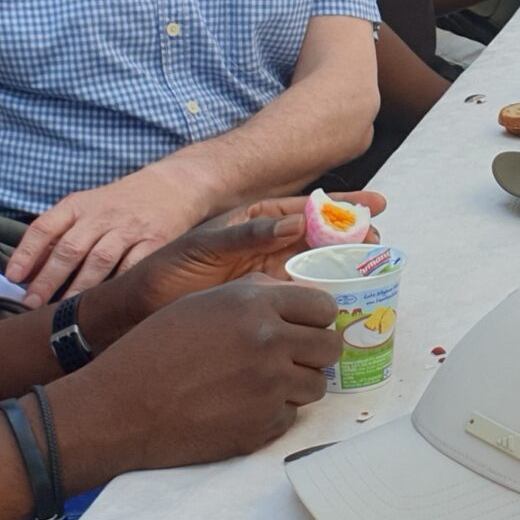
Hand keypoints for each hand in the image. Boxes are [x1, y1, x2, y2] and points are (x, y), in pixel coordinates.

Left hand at [6, 164, 210, 306]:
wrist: (173, 185)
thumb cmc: (121, 202)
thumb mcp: (86, 207)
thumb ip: (59, 234)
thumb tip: (28, 268)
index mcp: (79, 205)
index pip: (45, 226)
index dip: (27, 252)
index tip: (13, 276)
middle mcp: (102, 215)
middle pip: (70, 248)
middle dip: (48, 278)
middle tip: (31, 302)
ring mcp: (129, 229)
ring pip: (100, 260)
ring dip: (79, 287)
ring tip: (63, 309)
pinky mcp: (155, 242)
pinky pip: (134, 266)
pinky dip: (119, 285)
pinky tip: (107, 301)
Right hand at [59, 278, 342, 473]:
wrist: (121, 407)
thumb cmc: (155, 350)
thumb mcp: (202, 303)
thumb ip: (253, 295)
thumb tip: (294, 296)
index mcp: (255, 304)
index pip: (323, 307)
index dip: (316, 319)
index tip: (307, 328)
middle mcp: (269, 341)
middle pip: (329, 347)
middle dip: (314, 353)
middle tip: (292, 359)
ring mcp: (269, 387)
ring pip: (316, 385)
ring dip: (296, 385)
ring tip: (258, 385)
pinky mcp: (263, 426)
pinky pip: (290, 416)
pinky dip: (272, 414)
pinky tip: (238, 409)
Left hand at [92, 190, 388, 340]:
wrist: (137, 313)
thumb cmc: (163, 272)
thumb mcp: (202, 246)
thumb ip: (246, 235)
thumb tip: (293, 223)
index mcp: (253, 224)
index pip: (307, 210)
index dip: (342, 208)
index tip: (376, 205)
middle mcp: (264, 247)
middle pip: (319, 237)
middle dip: (352, 236)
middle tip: (382, 241)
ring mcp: (265, 275)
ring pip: (314, 266)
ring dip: (343, 265)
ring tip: (373, 266)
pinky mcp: (262, 303)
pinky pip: (299, 294)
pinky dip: (321, 294)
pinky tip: (343, 300)